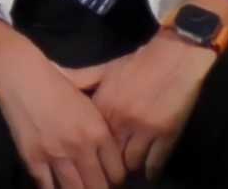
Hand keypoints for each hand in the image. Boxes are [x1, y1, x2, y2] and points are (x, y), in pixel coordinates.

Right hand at [0, 20, 125, 188]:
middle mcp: (81, 146)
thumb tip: (113, 153)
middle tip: (94, 184)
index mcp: (98, 131)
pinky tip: (55, 187)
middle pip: (99, 186)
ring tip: (78, 187)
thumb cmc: (57, 85)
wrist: (22, 76)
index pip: (117, 172)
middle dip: (99, 188)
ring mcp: (56, 154)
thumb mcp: (89, 103)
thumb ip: (101, 129)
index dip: (116, 179)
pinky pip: (47, 187)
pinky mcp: (33, 158)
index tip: (110, 178)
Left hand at [69, 33, 214, 180]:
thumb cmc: (138, 64)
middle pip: (109, 155)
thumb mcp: (106, 70)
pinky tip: (148, 171)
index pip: (90, 139)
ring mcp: (144, 129)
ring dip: (130, 166)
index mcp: (102, 105)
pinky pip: (155, 162)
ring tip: (129, 168)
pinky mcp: (166, 134)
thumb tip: (54, 72)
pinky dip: (151, 170)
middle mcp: (120, 120)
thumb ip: (81, 79)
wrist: (173, 56)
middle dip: (110, 164)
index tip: (93, 156)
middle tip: (111, 169)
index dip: (92, 149)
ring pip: (131, 162)